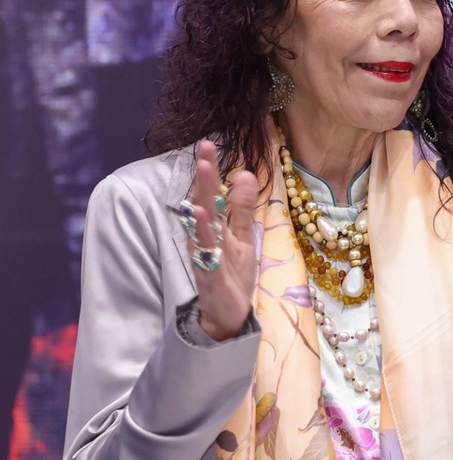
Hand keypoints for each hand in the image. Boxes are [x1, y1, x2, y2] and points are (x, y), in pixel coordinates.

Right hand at [186, 139, 258, 340]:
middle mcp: (207, 237)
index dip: (210, 168)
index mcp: (216, 226)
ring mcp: (206, 254)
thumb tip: (245, 172)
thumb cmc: (232, 274)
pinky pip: (205, 252)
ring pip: (202, 222)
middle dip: (204, 174)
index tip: (208, 142)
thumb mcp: (244, 237)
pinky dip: (202, 234)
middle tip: (203, 146)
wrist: (227, 317)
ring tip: (202, 170)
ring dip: (202, 196)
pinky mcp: (210, 274)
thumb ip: (243, 207)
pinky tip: (200, 215)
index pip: (212, 192)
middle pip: (204, 200)